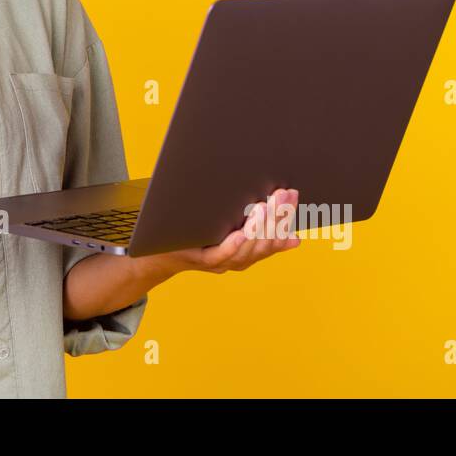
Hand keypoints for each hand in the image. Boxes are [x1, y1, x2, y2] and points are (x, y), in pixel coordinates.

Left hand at [155, 188, 301, 274]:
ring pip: (247, 250)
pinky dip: (234, 245)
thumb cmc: (197, 234)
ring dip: (257, 228)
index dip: (286, 217)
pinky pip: (222, 255)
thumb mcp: (231, 230)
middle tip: (282, 194)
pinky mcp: (201, 261)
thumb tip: (294, 240)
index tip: (293, 196)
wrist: (161, 252)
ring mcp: (220, 262)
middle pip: (264, 242)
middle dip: (276, 217)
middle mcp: (238, 260)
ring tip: (264, 206)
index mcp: (248, 253)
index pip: (275, 238)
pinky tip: (242, 233)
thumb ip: (259, 232)